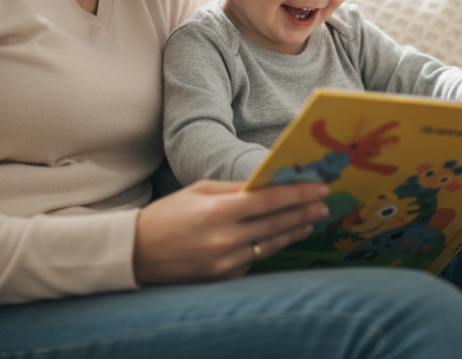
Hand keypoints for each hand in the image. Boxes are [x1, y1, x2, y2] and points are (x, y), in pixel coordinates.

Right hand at [133, 179, 328, 284]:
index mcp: (218, 212)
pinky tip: (284, 235)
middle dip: (304, 211)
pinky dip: (270, 246)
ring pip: (270, 244)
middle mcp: (225, 240)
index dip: (298, 194)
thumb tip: (268, 183)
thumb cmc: (168, 215)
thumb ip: (235, 189)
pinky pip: (255, 259)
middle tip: (325, 203)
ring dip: (294, 230)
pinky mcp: (224, 278)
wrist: (137, 253)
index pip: (269, 201)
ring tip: (312, 220)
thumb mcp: (199, 190)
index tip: (319, 187)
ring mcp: (226, 263)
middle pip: (276, 223)